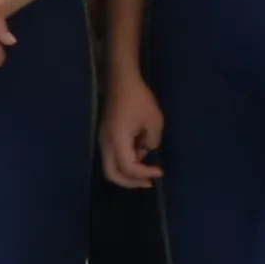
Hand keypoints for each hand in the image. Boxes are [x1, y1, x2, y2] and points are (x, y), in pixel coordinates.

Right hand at [97, 64, 162, 188]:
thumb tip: (147, 149)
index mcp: (117, 140)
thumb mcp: (154, 121)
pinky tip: (140, 155)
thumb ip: (152, 142)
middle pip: (112, 173)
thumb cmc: (139, 98)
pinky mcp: (107, 136)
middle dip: (131, 182)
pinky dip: (126, 162)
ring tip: (148, 168)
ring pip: (112, 166)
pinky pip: (113, 157)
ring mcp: (104, 140)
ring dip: (129, 171)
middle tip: (148, 183)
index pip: (128, 166)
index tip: (160, 171)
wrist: (122, 81)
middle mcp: (106, 143)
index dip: (144, 173)